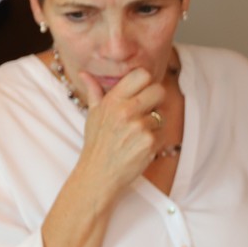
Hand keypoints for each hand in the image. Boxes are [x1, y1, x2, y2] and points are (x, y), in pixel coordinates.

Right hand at [75, 69, 166, 196]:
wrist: (98, 174)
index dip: (146, 82)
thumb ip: (94, 91)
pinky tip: (139, 147)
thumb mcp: (92, 115)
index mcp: (113, 100)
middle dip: (156, 101)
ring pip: (161, 115)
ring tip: (136, 136)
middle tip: (146, 112)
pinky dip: (154, 141)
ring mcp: (139, 126)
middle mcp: (126, 110)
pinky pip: (162, 134)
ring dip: (154, 125)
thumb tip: (84, 73)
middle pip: (159, 90)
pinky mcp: (149, 142)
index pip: (142, 75)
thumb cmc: (97, 143)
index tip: (143, 91)